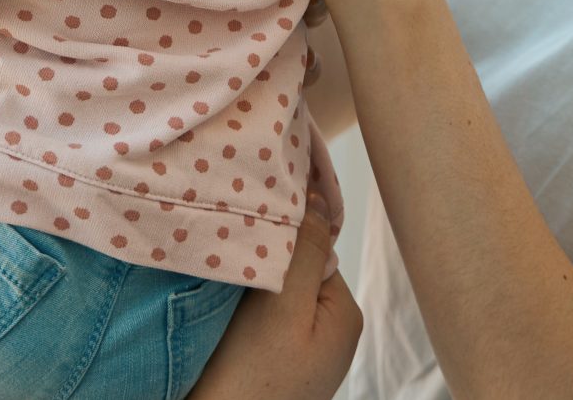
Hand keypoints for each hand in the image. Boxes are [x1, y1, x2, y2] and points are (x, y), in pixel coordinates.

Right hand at [184, 203, 361, 399]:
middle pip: (297, 270)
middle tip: (235, 269)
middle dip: (266, 263)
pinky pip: (263, 320)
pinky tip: (226, 320)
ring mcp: (305, 351)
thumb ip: (303, 251)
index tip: (249, 235)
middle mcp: (332, 332)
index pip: (316, 249)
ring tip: (228, 299)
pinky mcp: (277, 363)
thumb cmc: (251, 379)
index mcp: (345, 315)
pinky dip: (242, 313)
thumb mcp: (282, 308)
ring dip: (251, 288)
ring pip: (276, 293)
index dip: (282, 238)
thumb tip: (318, 193)